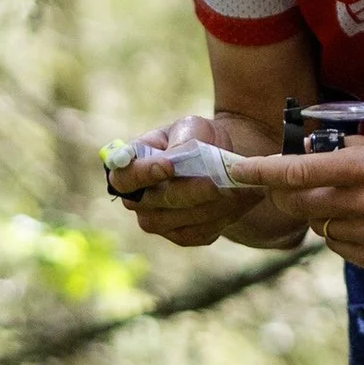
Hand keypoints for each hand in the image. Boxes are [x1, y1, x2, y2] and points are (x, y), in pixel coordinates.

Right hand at [102, 117, 263, 247]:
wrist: (220, 159)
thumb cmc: (198, 138)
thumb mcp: (191, 128)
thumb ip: (180, 142)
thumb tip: (171, 160)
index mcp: (130, 166)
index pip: (124, 178)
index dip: (143, 174)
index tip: (168, 165)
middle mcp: (136, 199)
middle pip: (158, 202)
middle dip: (191, 192)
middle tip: (218, 183)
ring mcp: (156, 221)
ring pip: (182, 220)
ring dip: (212, 205)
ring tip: (237, 189)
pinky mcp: (181, 236)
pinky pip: (200, 233)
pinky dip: (222, 218)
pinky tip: (239, 201)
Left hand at [223, 138, 363, 270]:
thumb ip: (344, 149)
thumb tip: (303, 151)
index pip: (298, 172)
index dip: (262, 172)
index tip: (238, 170)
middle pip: (298, 205)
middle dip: (286, 195)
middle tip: (290, 185)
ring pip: (317, 227)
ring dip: (319, 214)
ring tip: (347, 202)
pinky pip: (338, 247)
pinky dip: (339, 234)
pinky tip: (362, 222)